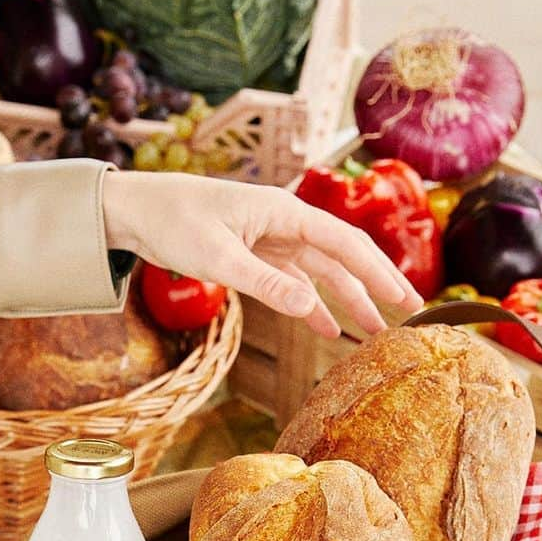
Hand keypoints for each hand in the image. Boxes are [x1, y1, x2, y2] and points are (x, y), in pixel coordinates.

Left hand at [102, 171, 423, 338]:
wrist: (134, 209)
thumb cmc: (172, 222)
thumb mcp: (220, 258)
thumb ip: (267, 285)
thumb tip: (311, 311)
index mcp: (283, 212)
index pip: (344, 243)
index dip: (378, 273)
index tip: (404, 299)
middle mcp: (283, 222)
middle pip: (341, 256)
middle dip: (375, 285)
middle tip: (408, 313)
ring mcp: (270, 238)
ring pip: (319, 272)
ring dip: (346, 300)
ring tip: (371, 331)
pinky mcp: (253, 253)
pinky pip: (291, 281)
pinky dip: (309, 304)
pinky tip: (325, 329)